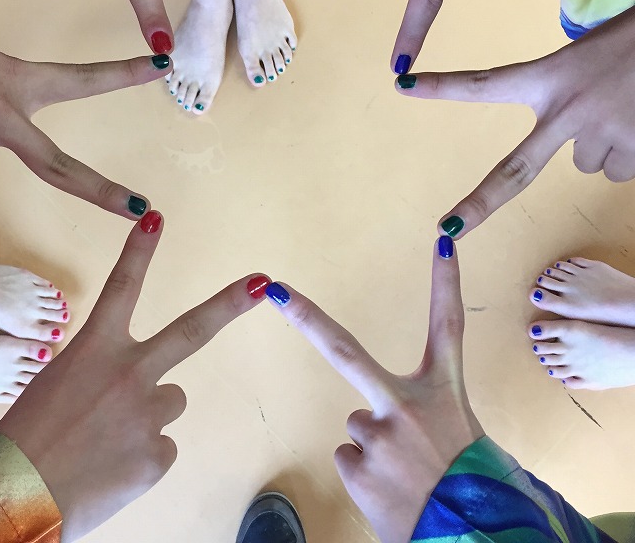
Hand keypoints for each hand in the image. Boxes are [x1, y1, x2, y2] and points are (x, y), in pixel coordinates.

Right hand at [0, 214, 268, 541]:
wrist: (14, 497)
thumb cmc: (25, 438)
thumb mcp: (56, 388)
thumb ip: (98, 376)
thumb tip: (129, 392)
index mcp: (94, 349)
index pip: (120, 286)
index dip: (139, 250)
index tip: (155, 218)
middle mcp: (129, 372)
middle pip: (191, 331)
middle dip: (229, 303)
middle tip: (261, 284)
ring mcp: (148, 413)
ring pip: (170, 401)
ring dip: (149, 414)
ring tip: (110, 438)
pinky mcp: (158, 455)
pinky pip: (161, 446)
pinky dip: (142, 455)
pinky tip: (112, 466)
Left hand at [266, 239, 482, 542]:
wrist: (476, 537)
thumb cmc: (471, 486)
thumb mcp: (460, 436)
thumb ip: (422, 414)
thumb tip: (372, 415)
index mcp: (445, 391)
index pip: (450, 323)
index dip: (446, 279)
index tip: (442, 239)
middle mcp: (408, 403)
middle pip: (346, 351)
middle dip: (306, 317)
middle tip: (275, 290)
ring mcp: (379, 433)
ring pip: (357, 425)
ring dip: (374, 446)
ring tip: (407, 476)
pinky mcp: (357, 465)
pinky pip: (348, 456)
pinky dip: (366, 472)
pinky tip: (392, 490)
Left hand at [396, 4, 634, 237]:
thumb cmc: (633, 42)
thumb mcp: (587, 58)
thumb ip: (568, 97)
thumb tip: (578, 152)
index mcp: (549, 76)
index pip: (485, 83)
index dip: (442, 86)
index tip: (402, 83)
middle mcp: (568, 111)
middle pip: (516, 170)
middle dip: (479, 204)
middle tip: (447, 228)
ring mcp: (602, 134)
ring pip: (587, 165)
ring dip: (602, 145)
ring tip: (623, 109)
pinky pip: (620, 170)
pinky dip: (629, 152)